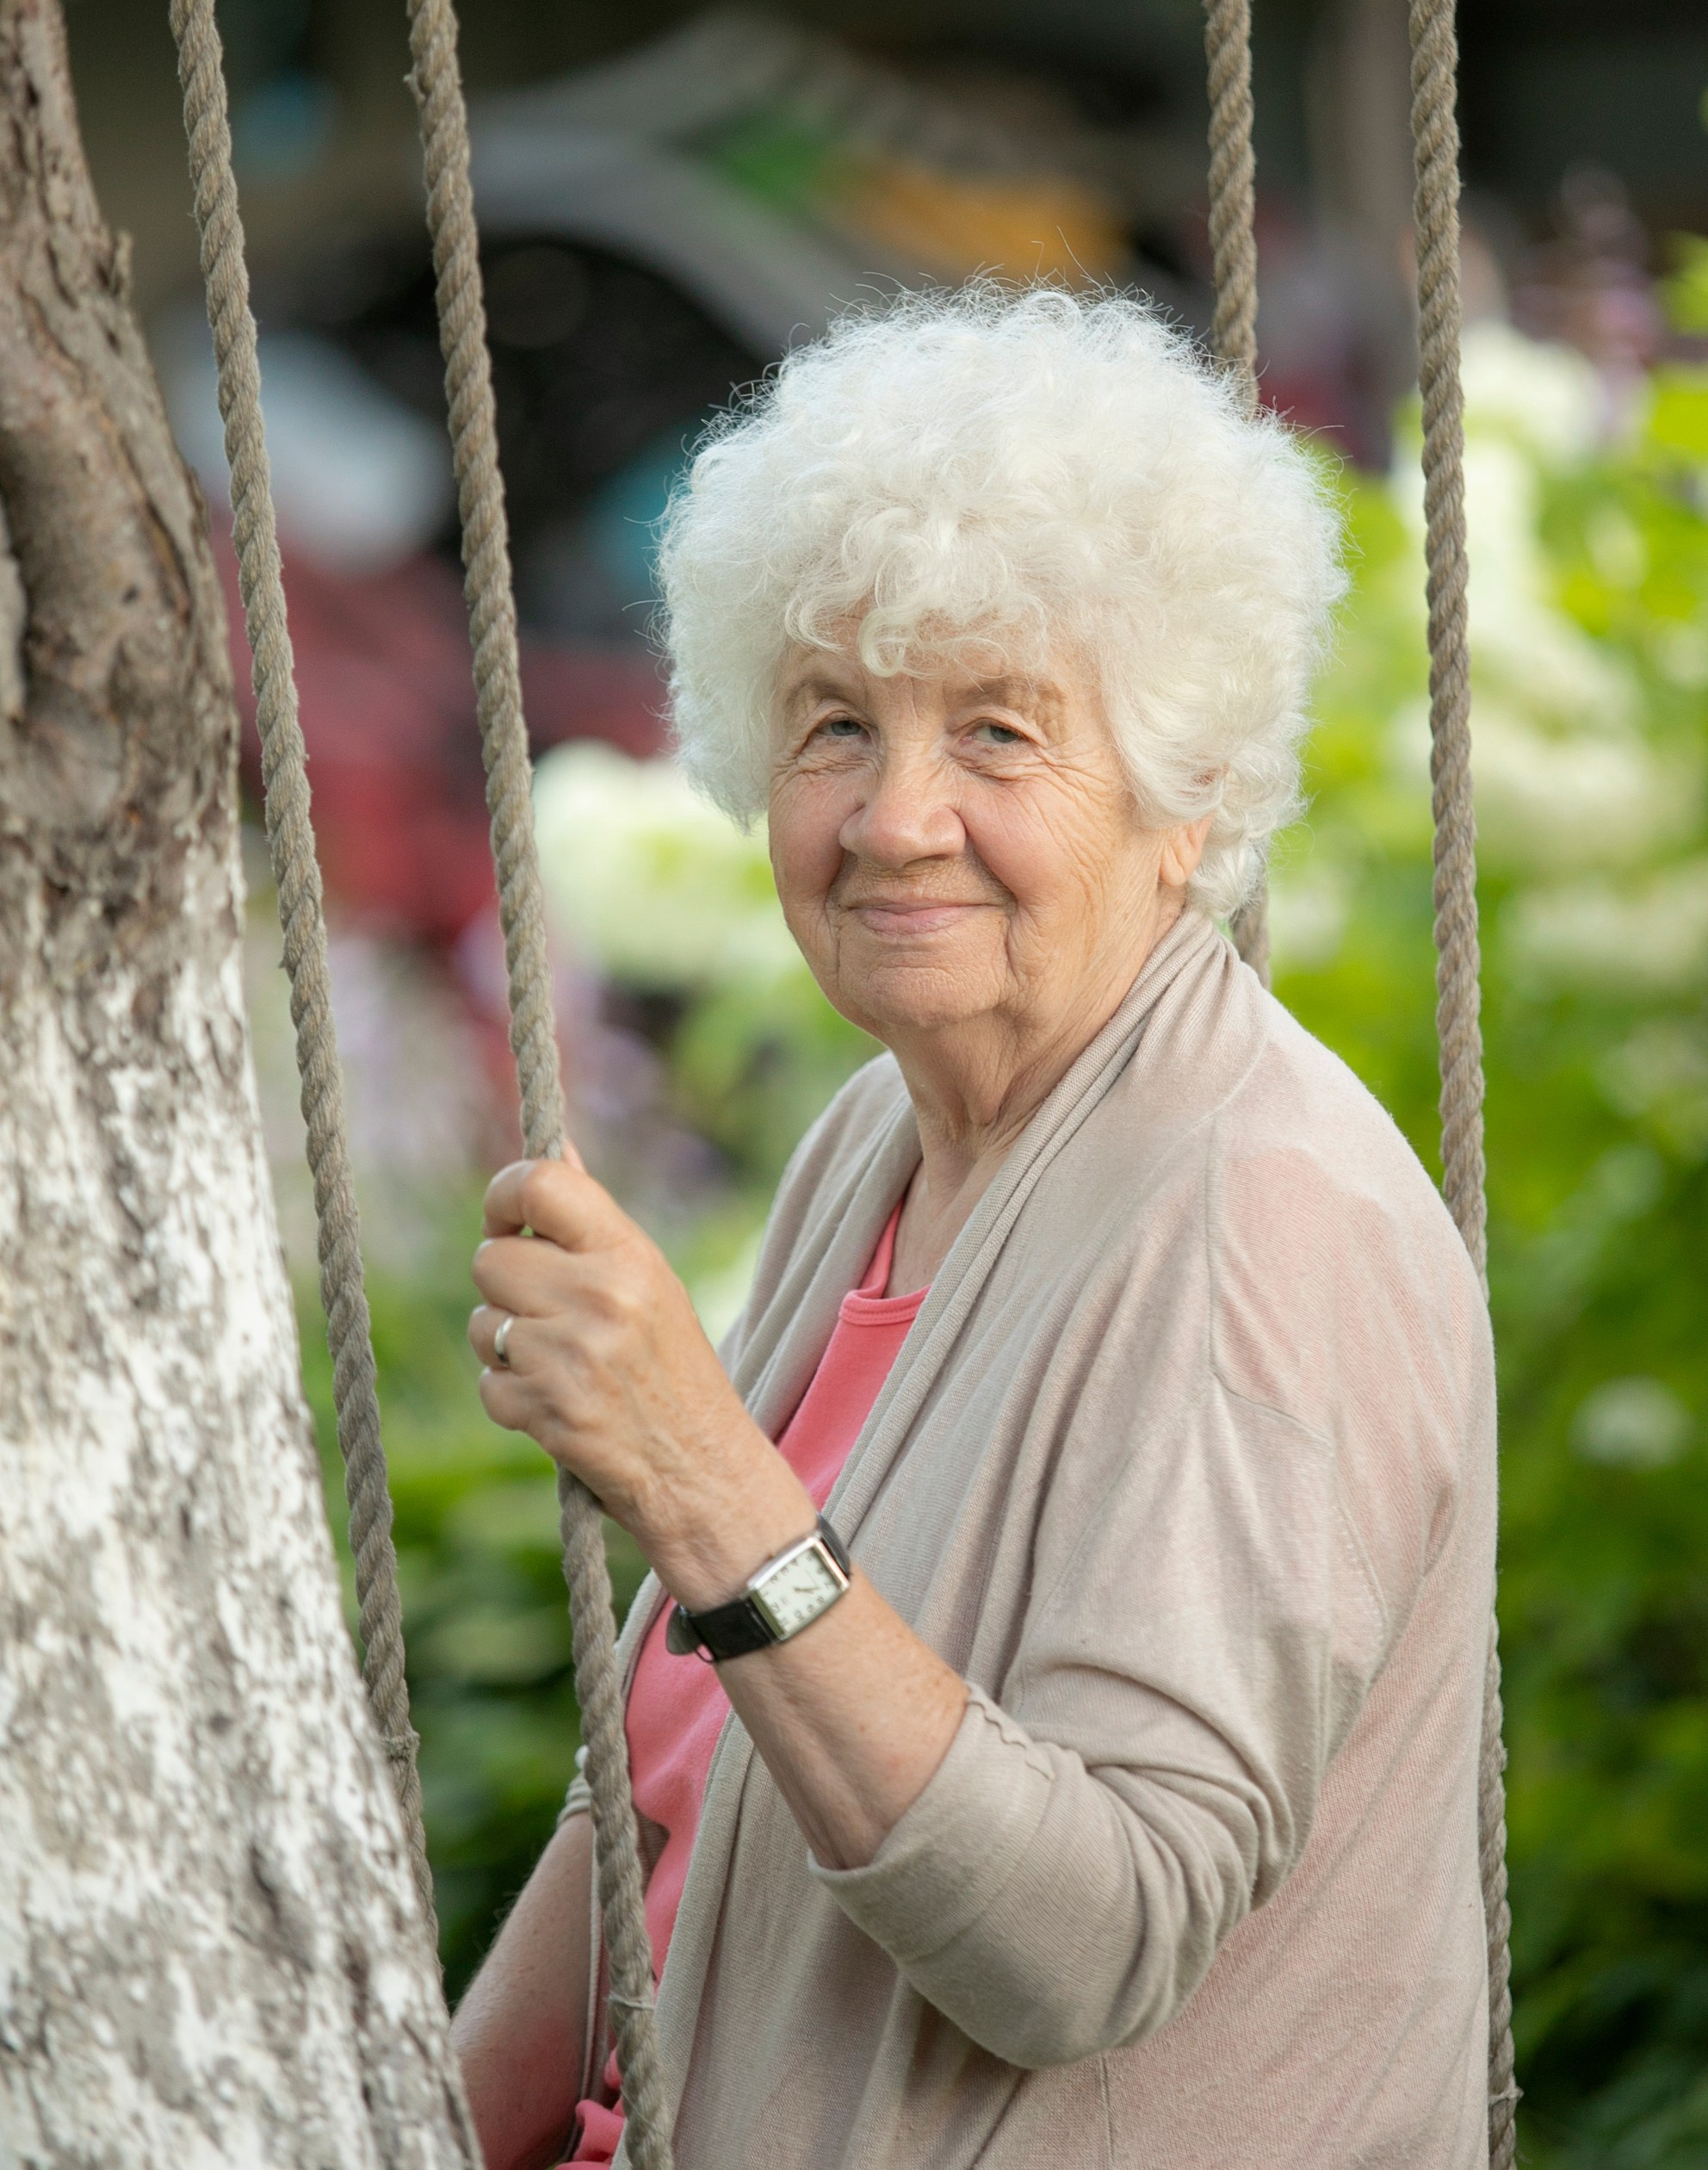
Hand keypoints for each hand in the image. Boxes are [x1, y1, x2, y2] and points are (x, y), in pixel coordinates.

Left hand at [469, 1156, 815, 1607]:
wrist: (706, 1475)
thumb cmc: (676, 1373)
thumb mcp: (652, 1284)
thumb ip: (592, 1224)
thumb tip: (553, 1146)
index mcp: (630, 1255)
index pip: (540, 1182)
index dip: (505, 1194)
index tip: (508, 1221)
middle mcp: (600, 1297)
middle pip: (489, 1259)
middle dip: (504, 1286)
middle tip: (544, 1310)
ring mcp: (570, 1357)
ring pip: (480, 1323)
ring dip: (504, 1346)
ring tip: (560, 1364)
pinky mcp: (546, 1411)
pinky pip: (486, 1384)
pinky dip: (511, 1398)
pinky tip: (557, 1405)